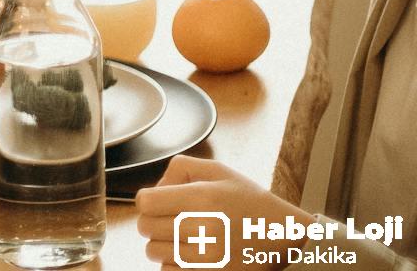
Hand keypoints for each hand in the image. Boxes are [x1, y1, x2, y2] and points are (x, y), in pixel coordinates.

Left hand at [136, 156, 314, 268]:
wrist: (284, 238)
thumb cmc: (250, 203)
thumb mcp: (219, 172)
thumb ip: (180, 168)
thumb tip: (155, 187)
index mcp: (203, 198)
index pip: (145, 202)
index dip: (149, 200)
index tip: (159, 201)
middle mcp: (204, 229)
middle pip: (145, 227)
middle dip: (154, 221)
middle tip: (173, 219)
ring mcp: (206, 258)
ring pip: (153, 252)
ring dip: (162, 244)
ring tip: (185, 237)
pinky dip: (174, 264)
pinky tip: (192, 254)